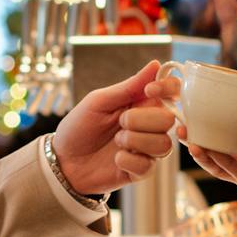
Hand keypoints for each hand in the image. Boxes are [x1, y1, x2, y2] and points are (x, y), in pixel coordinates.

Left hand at [52, 61, 178, 195]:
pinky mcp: (141, 171)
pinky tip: (115, 159)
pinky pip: (149, 166)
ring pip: (164, 144)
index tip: (149, 91)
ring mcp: (147, 149)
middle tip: (120, 122)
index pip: (173, 92)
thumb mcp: (99, 101)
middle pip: (169, 119)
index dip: (168, 89)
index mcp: (141, 104)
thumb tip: (156, 65)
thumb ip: (129, 86)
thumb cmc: (78, 127)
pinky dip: (128, 161)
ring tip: (116, 142)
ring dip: (135, 141)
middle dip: (141, 120)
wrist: (63, 161)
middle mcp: (149, 126)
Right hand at [182, 116, 236, 236]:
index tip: (206, 109)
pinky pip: (233, 175)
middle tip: (184, 125)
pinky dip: (220, 164)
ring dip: (205, 152)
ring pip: (222, 162)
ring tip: (188, 140)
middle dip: (204, 136)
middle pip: (224, 146)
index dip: (224, 121)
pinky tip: (206, 153)